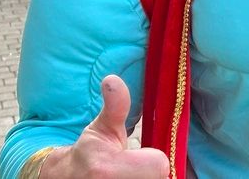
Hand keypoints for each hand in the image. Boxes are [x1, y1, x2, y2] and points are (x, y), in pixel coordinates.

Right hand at [38, 75, 167, 177]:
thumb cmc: (89, 152)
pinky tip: (131, 177)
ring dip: (147, 177)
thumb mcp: (102, 127)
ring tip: (130, 173)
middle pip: (158, 175)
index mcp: (108, 169)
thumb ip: (115, 106)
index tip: (135, 155)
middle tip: (133, 166)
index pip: (159, 165)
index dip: (151, 158)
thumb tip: (112, 80)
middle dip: (150, 170)